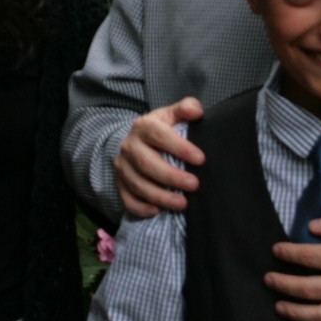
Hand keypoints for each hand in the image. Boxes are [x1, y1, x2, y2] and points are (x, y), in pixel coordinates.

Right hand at [114, 99, 206, 217]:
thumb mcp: (171, 115)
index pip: (160, 136)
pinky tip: (158, 211)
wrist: (134, 142)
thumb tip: (197, 111)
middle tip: (194, 185)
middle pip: (147, 164)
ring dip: (161, 196)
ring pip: (138, 185)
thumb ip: (185, 108)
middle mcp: (129, 147)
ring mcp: (123, 167)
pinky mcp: (120, 185)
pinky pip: (127, 200)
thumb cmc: (161, 130)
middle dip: (172, 176)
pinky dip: (141, 208)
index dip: (180, 148)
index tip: (201, 159)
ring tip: (183, 204)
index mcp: (143, 127)